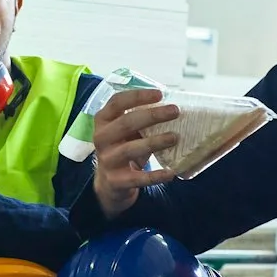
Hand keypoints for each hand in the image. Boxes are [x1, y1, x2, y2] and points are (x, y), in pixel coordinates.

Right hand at [92, 88, 180, 216]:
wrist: (110, 183)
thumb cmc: (123, 148)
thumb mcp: (126, 131)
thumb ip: (140, 119)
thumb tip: (171, 107)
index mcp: (103, 120)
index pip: (117, 102)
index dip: (138, 96)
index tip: (160, 94)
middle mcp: (101, 138)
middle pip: (126, 123)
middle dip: (152, 115)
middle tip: (174, 111)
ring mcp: (107, 160)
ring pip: (131, 149)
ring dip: (155, 142)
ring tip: (175, 137)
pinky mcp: (116, 181)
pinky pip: (138, 178)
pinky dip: (156, 176)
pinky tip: (170, 173)